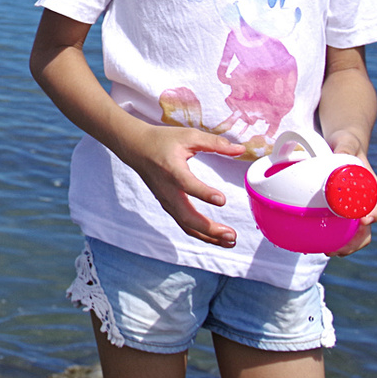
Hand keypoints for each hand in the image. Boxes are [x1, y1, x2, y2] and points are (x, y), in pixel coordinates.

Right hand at [121, 126, 246, 247]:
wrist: (136, 148)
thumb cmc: (162, 140)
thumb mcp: (189, 136)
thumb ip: (215, 143)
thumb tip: (240, 149)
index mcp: (172, 169)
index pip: (187, 184)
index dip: (204, 193)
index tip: (222, 200)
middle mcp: (168, 189)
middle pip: (187, 216)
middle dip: (209, 228)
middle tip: (231, 234)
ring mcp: (166, 200)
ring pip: (186, 224)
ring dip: (208, 236)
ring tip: (230, 241)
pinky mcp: (167, 205)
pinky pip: (183, 223)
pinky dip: (200, 233)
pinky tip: (216, 237)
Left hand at [327, 131, 376, 256]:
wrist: (339, 145)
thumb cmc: (345, 144)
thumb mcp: (346, 142)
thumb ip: (346, 147)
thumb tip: (342, 153)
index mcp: (371, 186)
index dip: (375, 213)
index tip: (365, 220)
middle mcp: (364, 201)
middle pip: (367, 226)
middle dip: (357, 240)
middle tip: (339, 248)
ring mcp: (352, 208)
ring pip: (355, 233)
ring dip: (346, 245)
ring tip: (329, 251)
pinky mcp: (338, 211)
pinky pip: (341, 229)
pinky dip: (334, 239)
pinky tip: (320, 244)